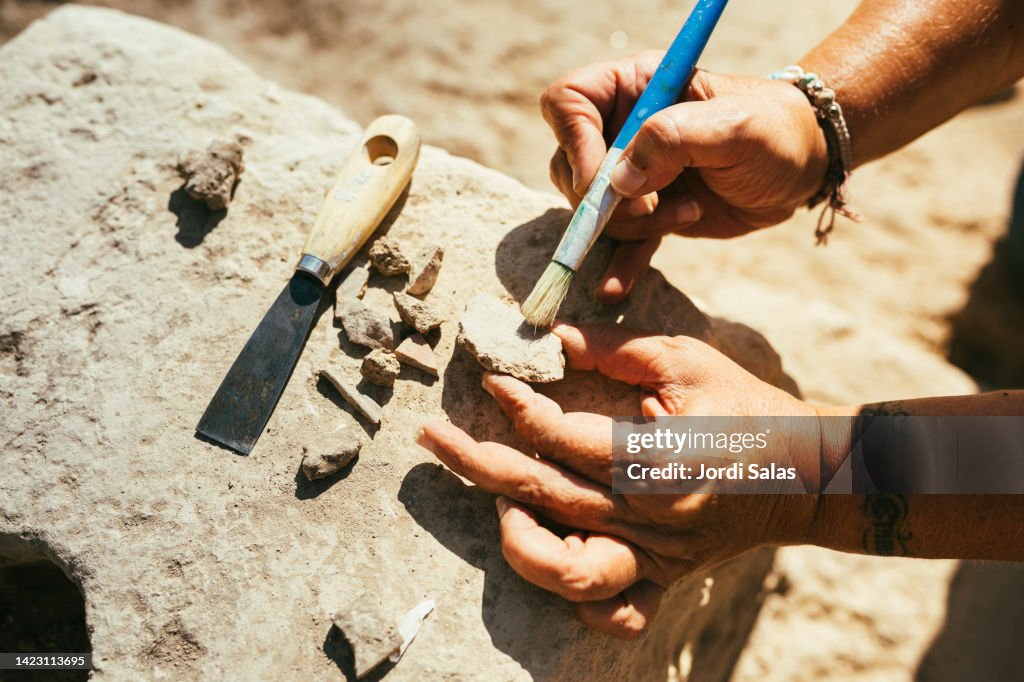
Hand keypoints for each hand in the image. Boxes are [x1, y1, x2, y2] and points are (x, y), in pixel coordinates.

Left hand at [417, 323, 822, 637]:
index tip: (490, 379)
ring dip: (518, 540)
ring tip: (495, 506)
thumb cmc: (747, 406)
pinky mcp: (667, 576)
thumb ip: (616, 348)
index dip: (517, 405)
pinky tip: (555, 561)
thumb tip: (550, 340)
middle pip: (541, 497)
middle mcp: (648, 515)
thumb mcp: (687, 360)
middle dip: (473, 462)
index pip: (560, 436)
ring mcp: (657, 554)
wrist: (811, 473)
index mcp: (652, 457)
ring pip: (568, 571)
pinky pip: (617, 613)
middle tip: (429, 437)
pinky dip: (580, 602)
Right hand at [541, 52, 827, 302]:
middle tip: (653, 202)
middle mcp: (622, 128)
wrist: (803, 167)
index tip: (607, 179)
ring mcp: (633, 173)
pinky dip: (617, 265)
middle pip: (570, 164)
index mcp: (634, 88)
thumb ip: (674, 138)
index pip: (569, 103)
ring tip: (687, 214)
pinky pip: (618, 241)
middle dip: (604, 197)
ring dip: (632, 225)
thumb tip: (621, 181)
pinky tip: (614, 289)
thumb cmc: (774, 131)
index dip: (575, 142)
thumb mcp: (732, 126)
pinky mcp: (649, 212)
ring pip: (593, 209)